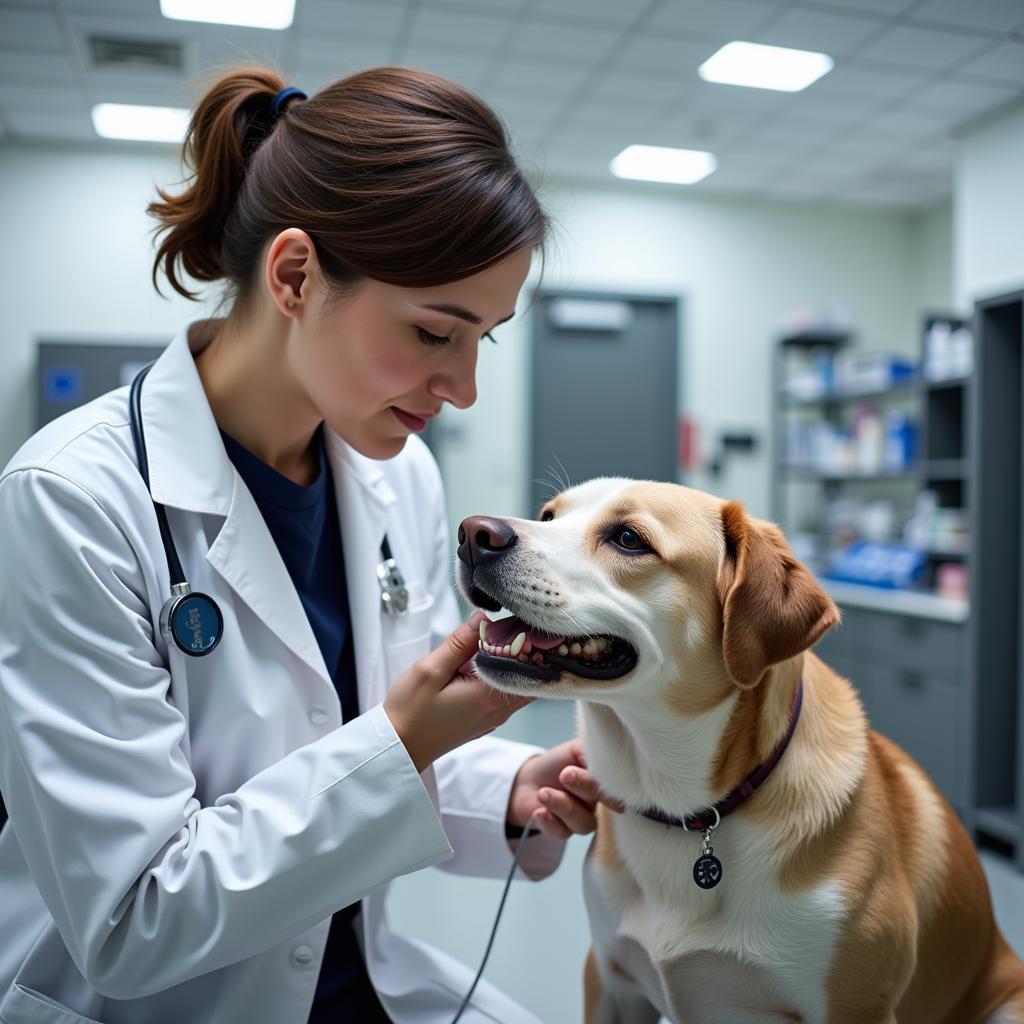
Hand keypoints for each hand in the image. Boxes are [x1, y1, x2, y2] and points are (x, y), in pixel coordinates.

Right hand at [384, 612, 534, 773]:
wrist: (400, 747)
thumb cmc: (410, 711)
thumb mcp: (429, 670)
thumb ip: (459, 643)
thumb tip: (483, 619)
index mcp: (489, 696)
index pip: (526, 663)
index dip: (522, 639)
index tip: (507, 622)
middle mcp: (500, 709)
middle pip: (531, 674)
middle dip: (523, 649)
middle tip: (501, 629)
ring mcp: (495, 716)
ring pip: (520, 683)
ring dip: (512, 663)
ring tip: (491, 644)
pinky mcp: (487, 718)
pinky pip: (507, 693)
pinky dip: (503, 676)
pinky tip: (483, 663)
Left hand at [506, 738, 625, 840]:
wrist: (528, 778)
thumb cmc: (558, 762)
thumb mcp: (577, 749)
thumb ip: (595, 752)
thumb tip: (611, 758)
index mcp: (604, 783)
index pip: (617, 787)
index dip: (611, 785)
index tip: (600, 776)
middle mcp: (597, 804)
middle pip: (601, 803)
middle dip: (584, 786)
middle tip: (566, 775)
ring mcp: (582, 819)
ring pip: (583, 824)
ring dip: (561, 806)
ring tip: (543, 793)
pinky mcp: (563, 832)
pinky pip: (562, 833)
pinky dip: (549, 822)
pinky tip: (539, 812)